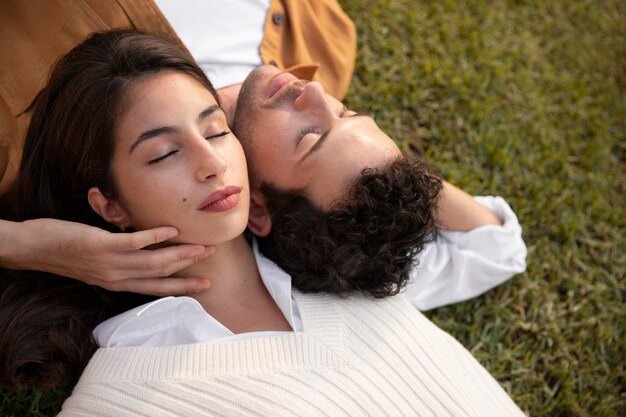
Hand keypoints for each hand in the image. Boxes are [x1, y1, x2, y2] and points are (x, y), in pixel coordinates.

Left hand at [1, 218, 213, 295]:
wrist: (33, 249)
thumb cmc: (65, 253)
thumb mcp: (97, 265)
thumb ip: (121, 260)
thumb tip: (143, 250)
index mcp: (117, 282)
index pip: (156, 288)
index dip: (182, 287)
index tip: (204, 285)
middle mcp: (117, 277)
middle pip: (160, 274)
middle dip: (189, 267)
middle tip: (211, 257)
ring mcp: (110, 263)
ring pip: (153, 262)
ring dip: (180, 254)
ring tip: (201, 246)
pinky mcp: (101, 246)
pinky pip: (133, 242)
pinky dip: (154, 237)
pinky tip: (170, 230)